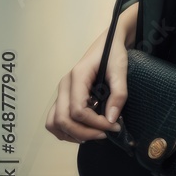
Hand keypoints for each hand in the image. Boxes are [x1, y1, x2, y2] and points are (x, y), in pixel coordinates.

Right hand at [45, 6, 136, 142]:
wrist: (109, 41)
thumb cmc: (114, 52)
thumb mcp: (120, 69)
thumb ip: (118, 93)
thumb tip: (111, 120)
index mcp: (77, 77)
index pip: (77, 110)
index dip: (95, 123)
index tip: (114, 126)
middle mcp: (64, 85)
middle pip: (62, 120)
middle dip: (84, 132)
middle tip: (105, 134)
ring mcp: (62, 91)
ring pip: (54, 122)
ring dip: (72, 134)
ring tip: (93, 134)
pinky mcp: (64, 96)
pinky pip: (55, 120)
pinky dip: (67, 131)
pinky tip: (85, 130)